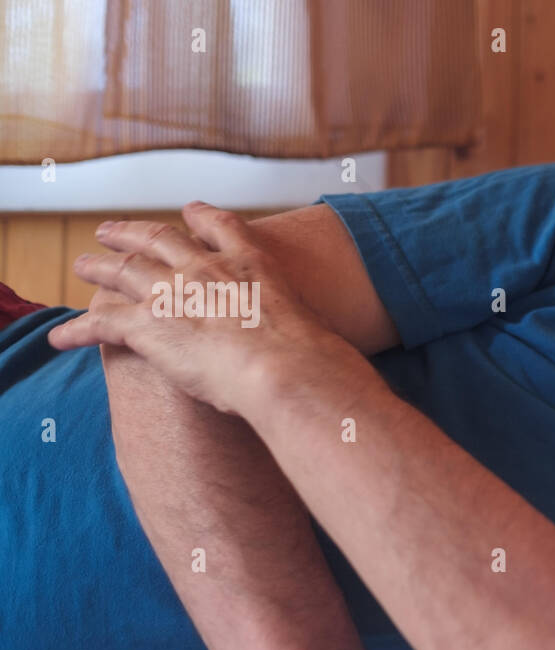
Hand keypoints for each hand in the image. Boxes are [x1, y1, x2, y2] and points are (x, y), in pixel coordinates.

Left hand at [48, 202, 332, 415]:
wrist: (288, 369)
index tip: (190, 210)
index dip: (201, 216)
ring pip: (123, 271)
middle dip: (133, 232)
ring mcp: (176, 292)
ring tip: (83, 265)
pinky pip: (103, 322)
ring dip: (98, 267)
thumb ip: (309, 336)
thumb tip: (328, 363)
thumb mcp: (321, 333)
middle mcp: (208, 269)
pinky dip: (78, 330)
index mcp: (252, 264)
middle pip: (159, 239)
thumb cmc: (314, 359)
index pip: (222, 227)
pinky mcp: (150, 324)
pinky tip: (61, 339)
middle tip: (111, 230)